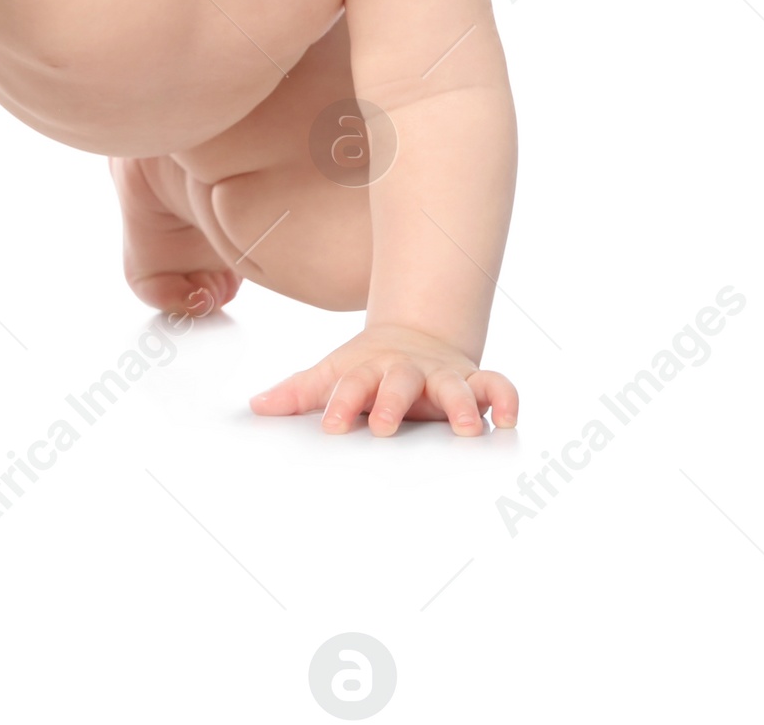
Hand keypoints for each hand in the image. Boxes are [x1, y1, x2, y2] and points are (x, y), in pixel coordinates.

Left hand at [249, 324, 517, 436]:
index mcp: (370, 370)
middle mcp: (408, 371)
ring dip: (461, 404)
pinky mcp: (473, 383)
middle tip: (384, 426)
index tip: (331, 426)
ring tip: (467, 429)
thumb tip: (255, 406)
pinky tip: (509, 421)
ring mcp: (443, 376)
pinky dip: (506, 399)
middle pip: (401, 381)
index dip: (342, 403)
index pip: (352, 384)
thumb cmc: (368, 367)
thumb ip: (298, 392)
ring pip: (455, 385)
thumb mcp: (333, 374)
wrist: (414, 335)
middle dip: (392, 402)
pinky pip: (497, 385)